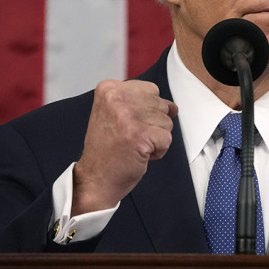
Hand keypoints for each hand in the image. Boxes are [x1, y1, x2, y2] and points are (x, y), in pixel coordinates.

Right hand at [72, 79, 178, 214]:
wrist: (95, 178)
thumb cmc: (106, 150)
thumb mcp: (114, 113)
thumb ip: (140, 103)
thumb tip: (172, 107)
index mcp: (108, 89)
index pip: (150, 89)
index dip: (146, 110)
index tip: (128, 125)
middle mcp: (116, 98)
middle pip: (160, 104)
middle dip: (152, 124)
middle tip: (129, 137)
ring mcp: (127, 116)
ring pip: (166, 121)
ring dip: (155, 138)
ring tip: (133, 146)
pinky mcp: (139, 135)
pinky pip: (167, 138)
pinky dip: (158, 151)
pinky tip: (139, 154)